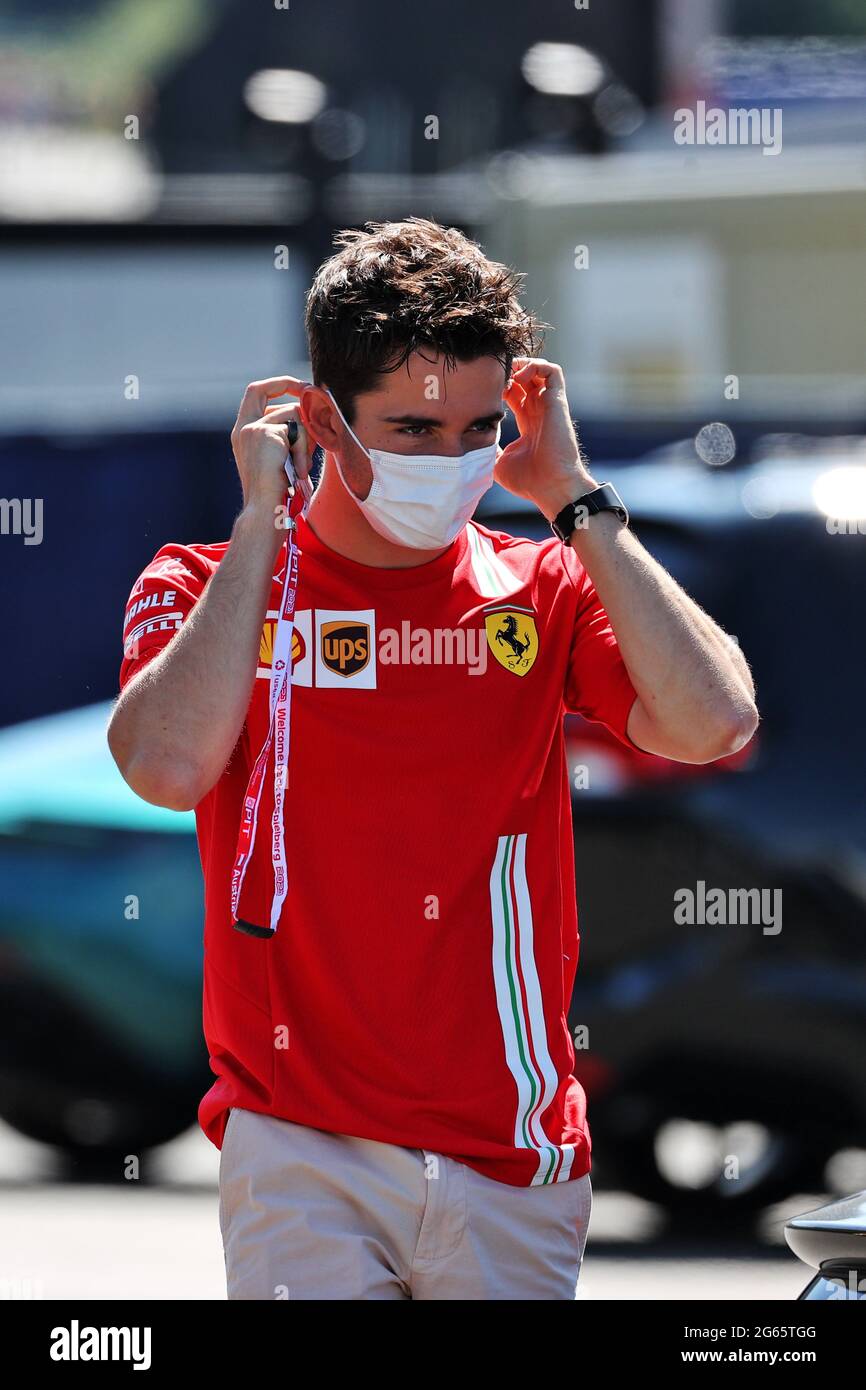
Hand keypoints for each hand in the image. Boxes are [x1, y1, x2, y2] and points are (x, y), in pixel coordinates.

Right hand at [230, 376, 312, 534]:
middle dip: (290, 386)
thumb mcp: (280, 458)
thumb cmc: (277, 494)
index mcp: (243, 433)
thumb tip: (309, 414)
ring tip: (301, 466)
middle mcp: (243, 427)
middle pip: (264, 388)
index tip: (299, 388)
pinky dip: (305, 450)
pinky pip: (298, 430)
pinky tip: (299, 470)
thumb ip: (287, 435)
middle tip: (312, 391)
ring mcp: (252, 429)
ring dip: (305, 439)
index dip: (277, 385)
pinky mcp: (265, 433)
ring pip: (292, 414)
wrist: (265, 511)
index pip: (255, 393)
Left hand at [496, 358, 596, 520]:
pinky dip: (536, 366)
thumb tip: (471, 440)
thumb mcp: (499, 463)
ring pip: (539, 370)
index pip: (514, 394)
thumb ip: (489, 447)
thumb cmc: (530, 481)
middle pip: (525, 379)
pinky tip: (519, 377)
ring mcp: (549, 405)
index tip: (483, 391)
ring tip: (506, 375)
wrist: (552, 487)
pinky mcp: (557, 402)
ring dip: (521, 365)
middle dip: (508, 372)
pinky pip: (553, 371)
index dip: (499, 387)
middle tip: (491, 379)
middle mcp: (539, 411)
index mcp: (528, 423)